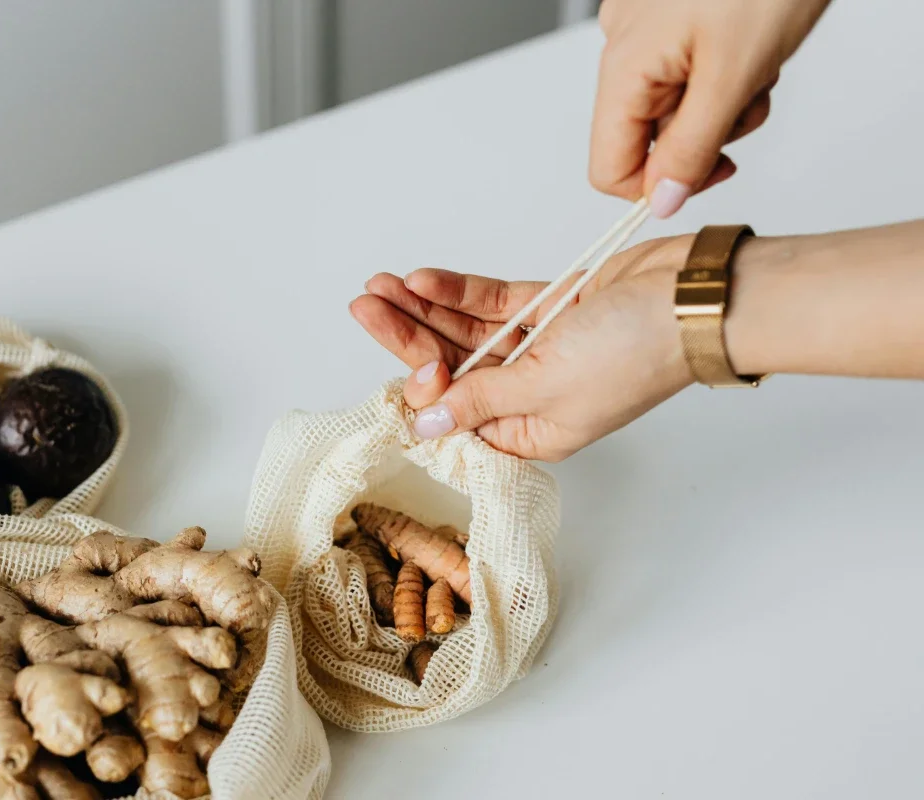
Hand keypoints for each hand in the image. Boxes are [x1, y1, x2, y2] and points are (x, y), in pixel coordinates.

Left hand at [349, 235, 694, 460]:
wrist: (694, 298)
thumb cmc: (636, 354)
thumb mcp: (544, 387)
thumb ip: (481, 401)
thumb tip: (428, 421)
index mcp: (530, 432)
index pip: (456, 415)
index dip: (421, 389)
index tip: (402, 366)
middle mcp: (529, 394)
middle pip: (452, 366)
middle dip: (406, 336)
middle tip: (364, 306)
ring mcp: (539, 348)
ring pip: (465, 330)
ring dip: (423, 309)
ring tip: (379, 288)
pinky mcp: (550, 308)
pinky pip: (493, 303)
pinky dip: (458, 291)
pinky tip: (422, 280)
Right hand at [591, 0, 830, 216]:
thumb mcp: (734, 76)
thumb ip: (692, 149)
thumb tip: (660, 201)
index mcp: (625, 66)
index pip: (610, 168)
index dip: (658, 187)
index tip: (708, 173)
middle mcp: (623, 45)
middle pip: (645, 136)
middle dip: (702, 135)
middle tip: (748, 102)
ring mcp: (644, 26)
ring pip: (671, 104)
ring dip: (719, 103)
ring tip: (756, 65)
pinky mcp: (668, 13)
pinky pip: (684, 69)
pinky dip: (720, 71)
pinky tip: (748, 43)